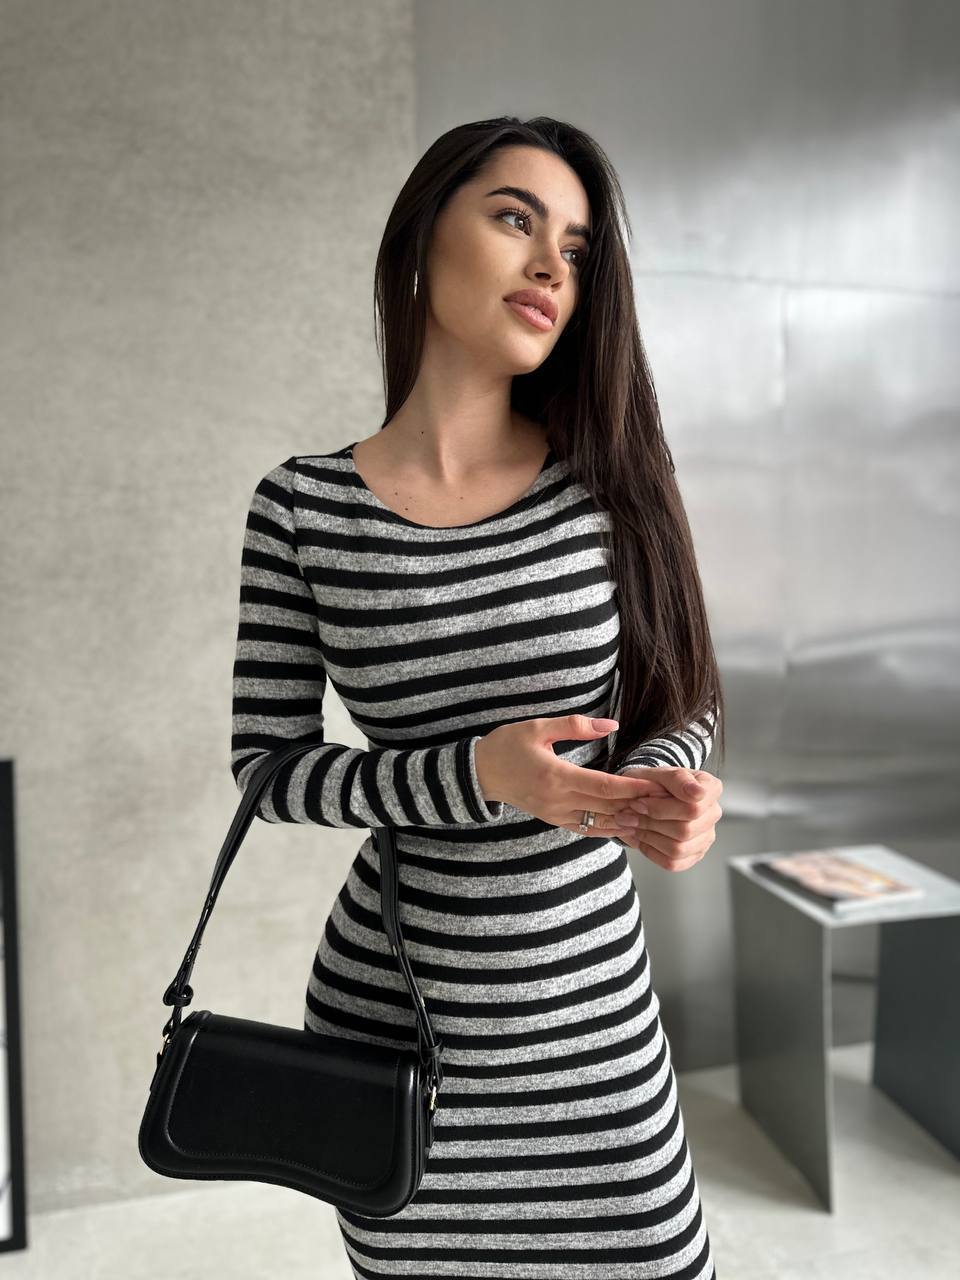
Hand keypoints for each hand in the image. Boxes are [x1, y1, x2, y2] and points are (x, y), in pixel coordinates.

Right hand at [474, 715, 661, 831]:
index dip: (633, 787)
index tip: (657, 785)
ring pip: (600, 823)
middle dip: (639, 805)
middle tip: (667, 801)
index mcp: (556, 777)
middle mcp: (558, 801)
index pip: (604, 786)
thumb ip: (576, 726)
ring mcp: (556, 815)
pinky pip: (587, 829)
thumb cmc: (507, 746)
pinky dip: (609, 828)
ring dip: (628, 820)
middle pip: (607, 808)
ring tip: (655, 816)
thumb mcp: (538, 727)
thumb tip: (611, 725)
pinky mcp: (554, 820)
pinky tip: (628, 824)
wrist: (479, 774)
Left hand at [607, 767, 722, 871]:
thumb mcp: (660, 772)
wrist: (645, 794)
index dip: (662, 808)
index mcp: (710, 788)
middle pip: (685, 830)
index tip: (638, 800)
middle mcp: (713, 813)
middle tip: (628, 813)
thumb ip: (677, 779)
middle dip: (651, 823)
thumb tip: (697, 793)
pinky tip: (641, 836)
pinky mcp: (694, 854)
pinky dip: (651, 851)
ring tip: (632, 824)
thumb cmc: (654, 782)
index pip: (693, 807)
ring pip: (678, 849)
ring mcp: (706, 836)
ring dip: (649, 837)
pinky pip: (673, 863)